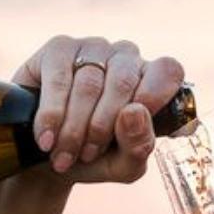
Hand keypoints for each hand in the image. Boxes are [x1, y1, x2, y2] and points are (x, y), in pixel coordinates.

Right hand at [11, 34, 184, 186]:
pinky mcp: (59, 48)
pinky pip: (59, 79)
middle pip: (123, 83)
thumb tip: (134, 112)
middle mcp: (126, 58)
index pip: (168, 71)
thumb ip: (139, 145)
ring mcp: (93, 48)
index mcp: (151, 80)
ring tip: (63, 156)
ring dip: (74, 129)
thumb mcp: (123, 165)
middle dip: (101, 128)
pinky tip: (46, 138)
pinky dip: (52, 115)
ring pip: (88, 85)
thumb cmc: (93, 158)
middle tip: (85, 156)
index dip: (153, 97)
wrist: (45, 160)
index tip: (131, 128)